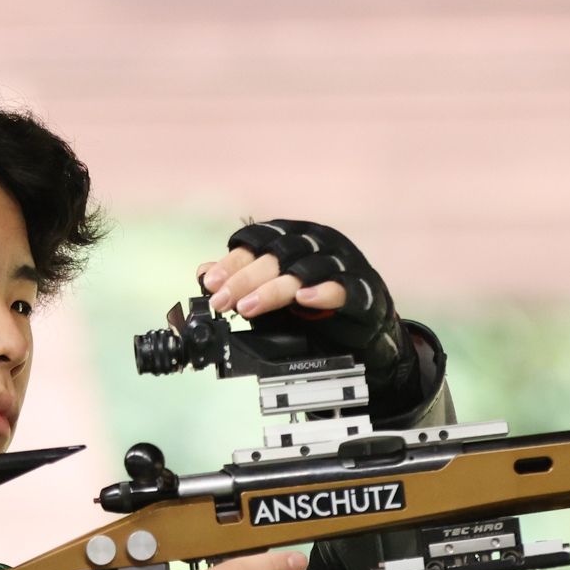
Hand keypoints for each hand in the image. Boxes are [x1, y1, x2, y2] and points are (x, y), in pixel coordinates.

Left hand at [197, 220, 421, 413]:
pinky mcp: (363, 290)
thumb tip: (203, 271)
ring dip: (273, 289)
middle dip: (244, 278)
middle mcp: (317, 243)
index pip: (257, 242)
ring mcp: (342, 264)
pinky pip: (343, 288)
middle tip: (222, 302)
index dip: (232, 262)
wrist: (366, 332)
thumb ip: (241, 282)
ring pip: (303, 269)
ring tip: (248, 308)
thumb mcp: (271, 296)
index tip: (210, 283)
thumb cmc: (317, 308)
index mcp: (293, 238)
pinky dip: (323, 292)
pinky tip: (303, 299)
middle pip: (276, 254)